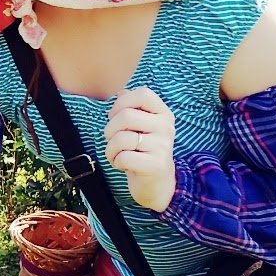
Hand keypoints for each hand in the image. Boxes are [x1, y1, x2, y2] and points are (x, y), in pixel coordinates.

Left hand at [103, 88, 176, 212]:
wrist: (158, 184)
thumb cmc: (144, 151)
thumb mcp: (141, 127)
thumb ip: (132, 108)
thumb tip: (120, 91)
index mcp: (163, 113)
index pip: (142, 93)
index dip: (122, 103)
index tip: (115, 116)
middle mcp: (166, 127)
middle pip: (126, 116)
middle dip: (109, 129)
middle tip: (112, 140)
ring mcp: (162, 146)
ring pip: (121, 138)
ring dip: (110, 148)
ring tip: (117, 154)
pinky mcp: (155, 165)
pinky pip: (123, 156)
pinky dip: (116, 161)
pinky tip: (123, 165)